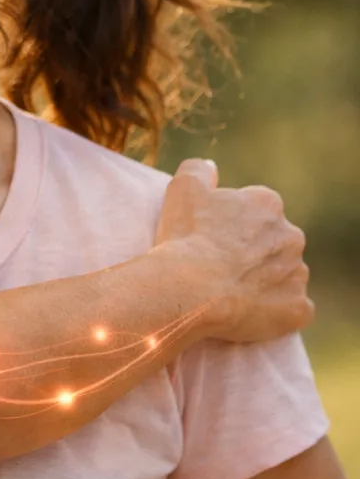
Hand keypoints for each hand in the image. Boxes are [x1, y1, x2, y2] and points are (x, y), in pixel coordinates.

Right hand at [154, 158, 313, 341]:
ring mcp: (297, 274)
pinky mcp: (297, 308)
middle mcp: (291, 235)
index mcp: (267, 204)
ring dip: (264, 280)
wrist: (190, 287)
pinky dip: (275, 311)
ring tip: (230, 290)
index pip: (256, 209)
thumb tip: (209, 166)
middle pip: (274, 242)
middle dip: (254, 251)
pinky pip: (291, 309)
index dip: (232, 224)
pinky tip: (248, 312)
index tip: (212, 237)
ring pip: (284, 275)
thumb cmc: (186, 236)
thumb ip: (198, 170)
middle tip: (219, 264)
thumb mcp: (182, 189)